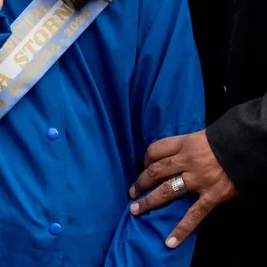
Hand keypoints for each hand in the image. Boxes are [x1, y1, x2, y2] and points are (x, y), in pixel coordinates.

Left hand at [129, 130, 237, 248]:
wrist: (247, 147)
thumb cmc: (224, 141)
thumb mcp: (199, 137)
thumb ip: (185, 148)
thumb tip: (171, 158)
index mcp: (183, 144)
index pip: (155, 150)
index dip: (145, 159)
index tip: (143, 167)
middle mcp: (187, 161)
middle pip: (155, 171)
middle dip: (141, 183)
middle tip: (131, 192)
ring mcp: (198, 179)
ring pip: (167, 191)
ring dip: (149, 201)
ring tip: (136, 210)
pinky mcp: (212, 195)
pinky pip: (194, 214)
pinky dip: (181, 229)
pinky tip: (170, 241)